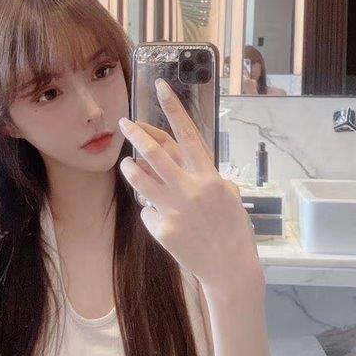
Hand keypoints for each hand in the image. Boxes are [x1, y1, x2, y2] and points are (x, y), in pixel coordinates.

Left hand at [117, 79, 260, 294]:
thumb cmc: (233, 230)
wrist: (230, 269)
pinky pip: (146, 211)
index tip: (160, 86)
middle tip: (123, 123)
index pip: (187, 133)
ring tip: (127, 164)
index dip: (173, 107)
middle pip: (154, 152)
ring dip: (129, 168)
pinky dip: (150, 211)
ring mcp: (174, 209)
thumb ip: (207, 177)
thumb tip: (184, 164)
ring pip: (139, 178)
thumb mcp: (229, 197)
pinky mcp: (161, 229)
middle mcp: (190, 188)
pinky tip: (163, 221)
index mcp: (210, 176)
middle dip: (135, 133)